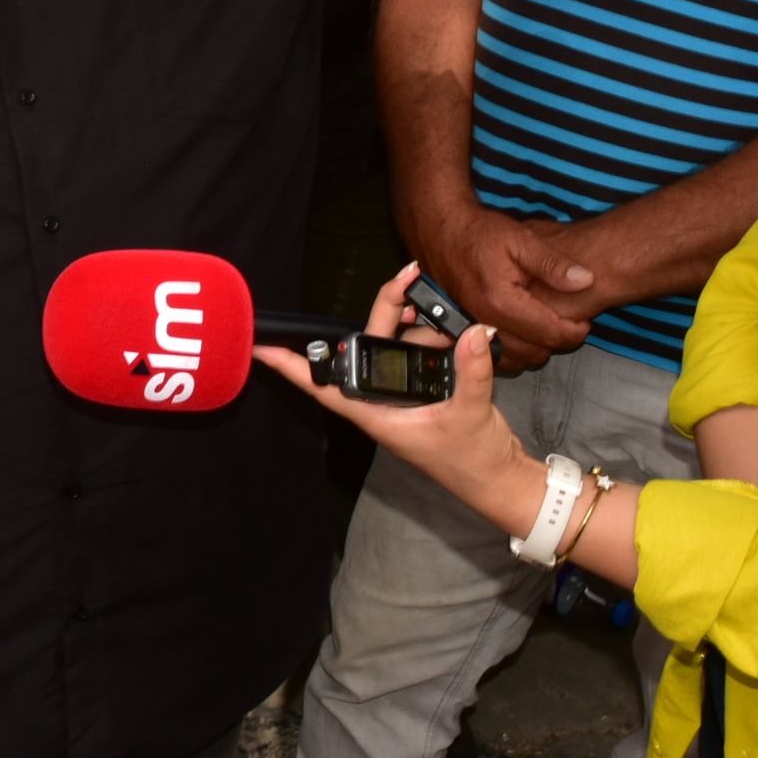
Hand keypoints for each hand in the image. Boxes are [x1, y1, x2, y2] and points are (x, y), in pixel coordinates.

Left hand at [255, 264, 531, 511]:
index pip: (323, 387)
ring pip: (397, 345)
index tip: (261, 348)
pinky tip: (457, 338)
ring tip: (450, 328)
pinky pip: (419, 354)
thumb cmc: (472, 462)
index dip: (291, 367)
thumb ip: (472, 371)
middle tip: (406, 280)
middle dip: (386, 311)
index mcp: (376, 415)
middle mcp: (383, 401)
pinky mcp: (424, 389)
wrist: (497, 477)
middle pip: (367, 346)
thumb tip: (473, 334)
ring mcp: (402, 394)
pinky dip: (435, 341)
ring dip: (420, 329)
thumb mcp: (471, 414)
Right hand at [415, 199, 599, 362]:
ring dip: (536, 350)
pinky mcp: (462, 331)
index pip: (550, 333)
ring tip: (549, 329)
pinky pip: (494, 356)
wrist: (441, 231)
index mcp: (502, 302)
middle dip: (557, 343)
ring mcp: (470, 330)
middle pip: (533, 353)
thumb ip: (553, 264)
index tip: (586, 321)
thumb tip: (586, 281)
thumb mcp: (522, 239)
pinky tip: (523, 336)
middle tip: (571, 325)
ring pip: (514, 360)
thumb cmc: (480, 232)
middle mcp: (484, 322)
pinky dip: (513, 354)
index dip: (575, 331)